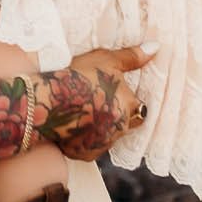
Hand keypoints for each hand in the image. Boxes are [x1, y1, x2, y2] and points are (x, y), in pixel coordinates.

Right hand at [37, 43, 155, 159]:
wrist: (46, 101)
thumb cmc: (78, 77)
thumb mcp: (105, 60)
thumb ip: (131, 57)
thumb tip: (155, 47)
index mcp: (129, 106)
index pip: (139, 108)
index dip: (127, 101)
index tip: (113, 95)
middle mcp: (120, 128)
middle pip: (124, 124)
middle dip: (114, 117)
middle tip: (96, 104)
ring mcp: (103, 144)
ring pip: (107, 137)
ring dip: (100, 129)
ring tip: (81, 114)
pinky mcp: (85, 154)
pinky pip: (89, 148)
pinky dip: (84, 140)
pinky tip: (72, 126)